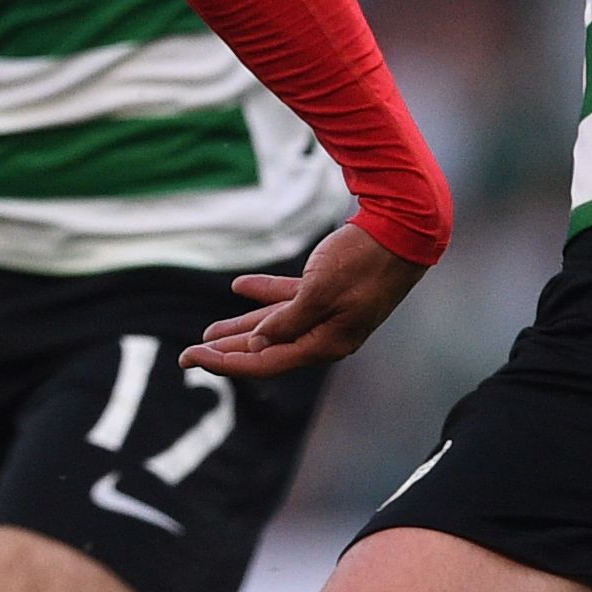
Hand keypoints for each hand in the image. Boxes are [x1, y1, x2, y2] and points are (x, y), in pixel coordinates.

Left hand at [187, 219, 424, 379]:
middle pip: (267, 350)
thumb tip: (259, 345)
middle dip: (227, 352)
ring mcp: (330, 314)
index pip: (266, 362)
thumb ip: (288, 321)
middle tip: (187, 357)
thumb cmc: (363, 259)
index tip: (192, 358)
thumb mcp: (320, 290)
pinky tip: (238, 289)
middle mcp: (327, 335)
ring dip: (241, 327)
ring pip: (275, 326)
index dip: (227, 363)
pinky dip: (265, 295)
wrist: (404, 228)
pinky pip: (290, 300)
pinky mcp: (331, 291)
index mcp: (326, 342)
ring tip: (207, 333)